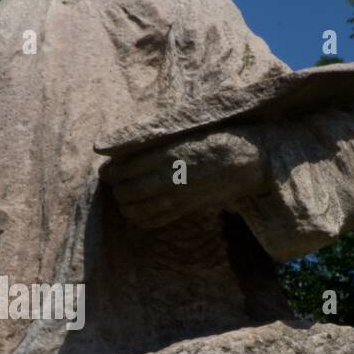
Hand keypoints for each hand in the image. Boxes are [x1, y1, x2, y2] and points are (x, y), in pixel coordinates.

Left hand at [100, 122, 270, 229]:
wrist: (245, 161)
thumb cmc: (214, 138)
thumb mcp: (182, 133)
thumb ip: (154, 142)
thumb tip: (122, 149)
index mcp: (167, 154)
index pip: (124, 168)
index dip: (110, 172)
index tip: (107, 170)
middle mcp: (169, 176)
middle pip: (126, 191)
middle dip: (115, 189)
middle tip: (115, 184)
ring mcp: (177, 196)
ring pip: (136, 209)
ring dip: (125, 205)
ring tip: (124, 198)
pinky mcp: (185, 208)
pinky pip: (154, 221)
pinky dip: (140, 219)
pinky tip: (138, 212)